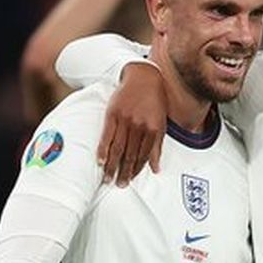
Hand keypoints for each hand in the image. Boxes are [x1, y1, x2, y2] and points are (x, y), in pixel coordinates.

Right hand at [98, 61, 167, 184]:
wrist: (144, 77)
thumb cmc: (155, 102)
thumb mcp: (161, 123)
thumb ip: (157, 147)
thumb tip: (156, 169)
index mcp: (153, 130)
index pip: (143, 156)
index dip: (136, 170)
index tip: (130, 180)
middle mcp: (139, 126)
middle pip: (130, 155)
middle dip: (123, 172)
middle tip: (119, 185)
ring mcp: (125, 120)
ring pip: (118, 148)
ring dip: (112, 166)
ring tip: (108, 179)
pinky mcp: (112, 114)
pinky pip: (107, 135)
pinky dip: (103, 149)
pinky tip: (100, 161)